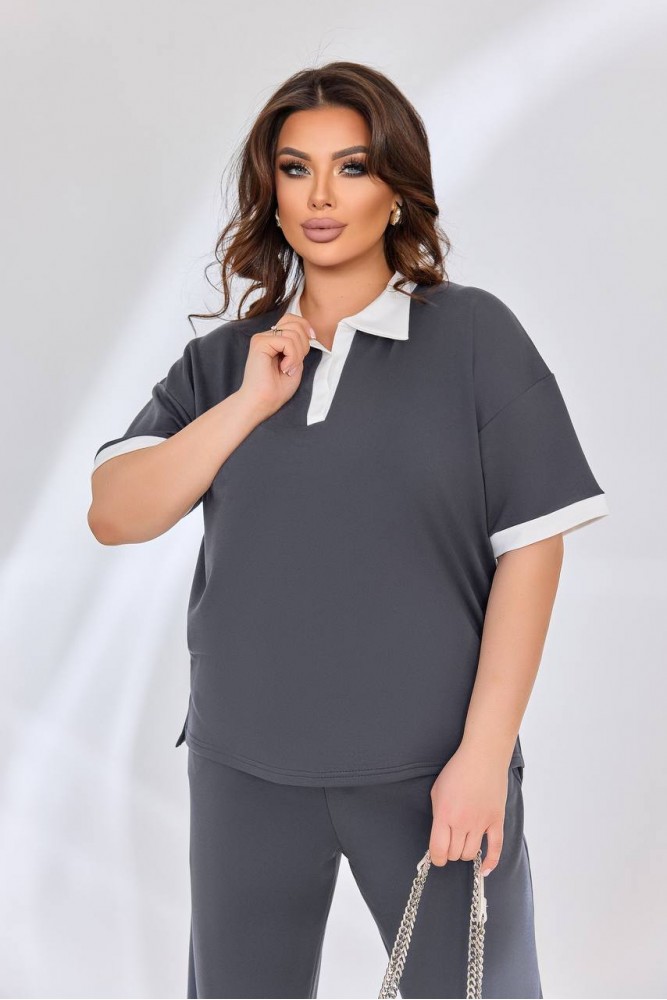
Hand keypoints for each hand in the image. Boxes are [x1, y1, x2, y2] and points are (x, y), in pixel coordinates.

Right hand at [237, 312, 316, 419]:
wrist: (262, 402)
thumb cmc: (277, 389)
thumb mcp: (296, 363)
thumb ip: (299, 346)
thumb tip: (309, 332)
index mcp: (274, 340)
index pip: (293, 319)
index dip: (306, 327)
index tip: (312, 341)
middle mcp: (266, 336)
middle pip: (295, 323)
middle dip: (304, 344)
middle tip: (294, 364)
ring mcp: (261, 338)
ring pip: (293, 333)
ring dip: (298, 354)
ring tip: (288, 369)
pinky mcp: (260, 343)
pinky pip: (287, 341)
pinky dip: (292, 357)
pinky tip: (284, 368)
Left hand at [428, 745, 509, 877]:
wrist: (482, 756)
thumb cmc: (457, 771)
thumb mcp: (437, 790)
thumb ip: (437, 814)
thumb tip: (439, 834)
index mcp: (444, 814)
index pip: (438, 850)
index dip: (436, 858)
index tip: (437, 857)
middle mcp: (462, 822)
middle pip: (455, 854)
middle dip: (450, 853)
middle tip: (450, 844)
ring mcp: (481, 822)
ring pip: (471, 853)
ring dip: (465, 853)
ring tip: (463, 844)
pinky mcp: (496, 820)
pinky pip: (496, 848)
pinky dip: (491, 862)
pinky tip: (485, 869)